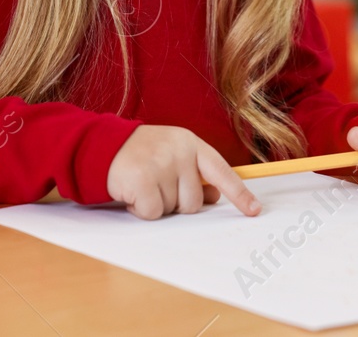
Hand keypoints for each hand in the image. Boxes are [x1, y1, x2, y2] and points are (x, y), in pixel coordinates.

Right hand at [105, 125, 261, 219]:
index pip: (221, 171)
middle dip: (176, 202)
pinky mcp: (142, 179)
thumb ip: (195, 173)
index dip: (239, 193)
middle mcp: (179, 151)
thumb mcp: (173, 156)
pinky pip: (152, 213)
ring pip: (172, 209)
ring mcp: (160, 164)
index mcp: (191, 144)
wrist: (103, 146)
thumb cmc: (143, 155)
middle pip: (194, 202)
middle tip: (158, 185)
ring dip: (157, 205)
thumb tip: (215, 197)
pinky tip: (133, 192)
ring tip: (144, 185)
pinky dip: (141, 209)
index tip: (254, 210)